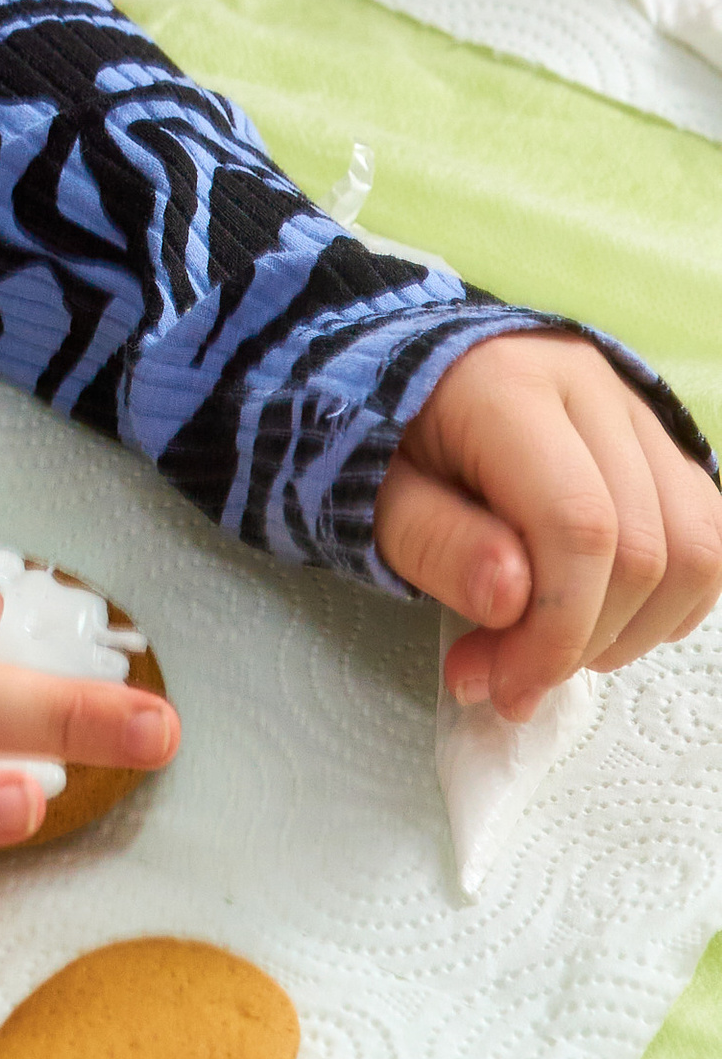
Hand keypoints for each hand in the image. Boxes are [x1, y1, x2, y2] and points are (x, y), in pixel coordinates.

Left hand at [373, 333, 721, 720]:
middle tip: (503, 680)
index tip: (502, 687)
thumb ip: (433, 542)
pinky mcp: (657, 440)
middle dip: (581, 643)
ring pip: (694, 546)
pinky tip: (598, 621)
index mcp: (507, 388)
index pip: (579, 526)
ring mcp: (634, 409)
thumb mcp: (370, 492)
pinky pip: (705, 534)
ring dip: (633, 630)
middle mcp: (589, 385)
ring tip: (549, 651)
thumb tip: (513, 600)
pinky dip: (666, 601)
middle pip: (644, 548)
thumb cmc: (376, 436)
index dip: (556, 630)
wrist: (395, 371)